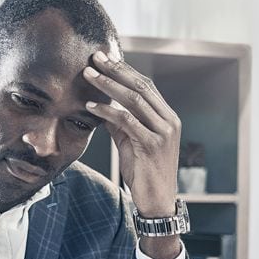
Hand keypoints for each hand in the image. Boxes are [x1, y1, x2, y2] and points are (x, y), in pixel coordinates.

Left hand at [82, 50, 180, 218]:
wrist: (157, 201)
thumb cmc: (143, 172)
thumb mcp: (130, 142)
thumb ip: (120, 123)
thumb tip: (101, 105)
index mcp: (167, 116)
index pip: (145, 85)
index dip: (124, 70)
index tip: (104, 59)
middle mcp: (169, 120)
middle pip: (141, 86)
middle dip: (116, 70)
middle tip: (94, 58)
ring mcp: (163, 132)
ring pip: (135, 100)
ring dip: (108, 86)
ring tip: (89, 76)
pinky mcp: (152, 145)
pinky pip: (127, 122)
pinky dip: (108, 112)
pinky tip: (91, 107)